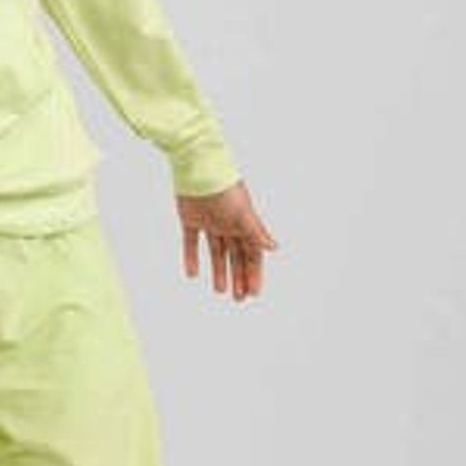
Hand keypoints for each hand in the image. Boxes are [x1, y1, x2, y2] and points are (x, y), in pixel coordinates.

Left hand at [176, 180, 278, 300]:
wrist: (198, 167)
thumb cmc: (224, 188)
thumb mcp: (243, 213)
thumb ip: (256, 232)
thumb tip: (274, 248)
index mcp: (244, 223)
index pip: (252, 254)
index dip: (253, 273)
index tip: (252, 293)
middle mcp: (229, 224)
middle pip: (236, 256)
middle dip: (239, 276)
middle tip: (238, 298)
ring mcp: (210, 221)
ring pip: (216, 252)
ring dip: (219, 271)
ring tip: (220, 290)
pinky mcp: (191, 218)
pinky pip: (191, 242)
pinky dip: (191, 258)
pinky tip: (192, 274)